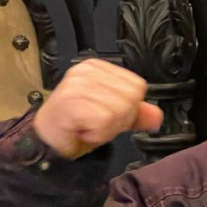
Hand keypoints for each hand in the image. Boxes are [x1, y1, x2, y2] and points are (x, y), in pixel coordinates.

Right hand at [33, 58, 162, 159]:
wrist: (49, 138)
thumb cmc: (77, 124)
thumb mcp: (114, 116)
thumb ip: (137, 113)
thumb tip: (157, 115)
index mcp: (98, 68)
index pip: (138, 87)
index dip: (129, 108)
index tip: (107, 113)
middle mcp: (86, 71)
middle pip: (131, 99)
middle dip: (119, 119)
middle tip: (96, 122)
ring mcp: (77, 85)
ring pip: (120, 110)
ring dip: (107, 128)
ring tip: (89, 125)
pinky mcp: (71, 101)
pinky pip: (105, 120)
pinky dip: (98, 133)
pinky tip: (83, 130)